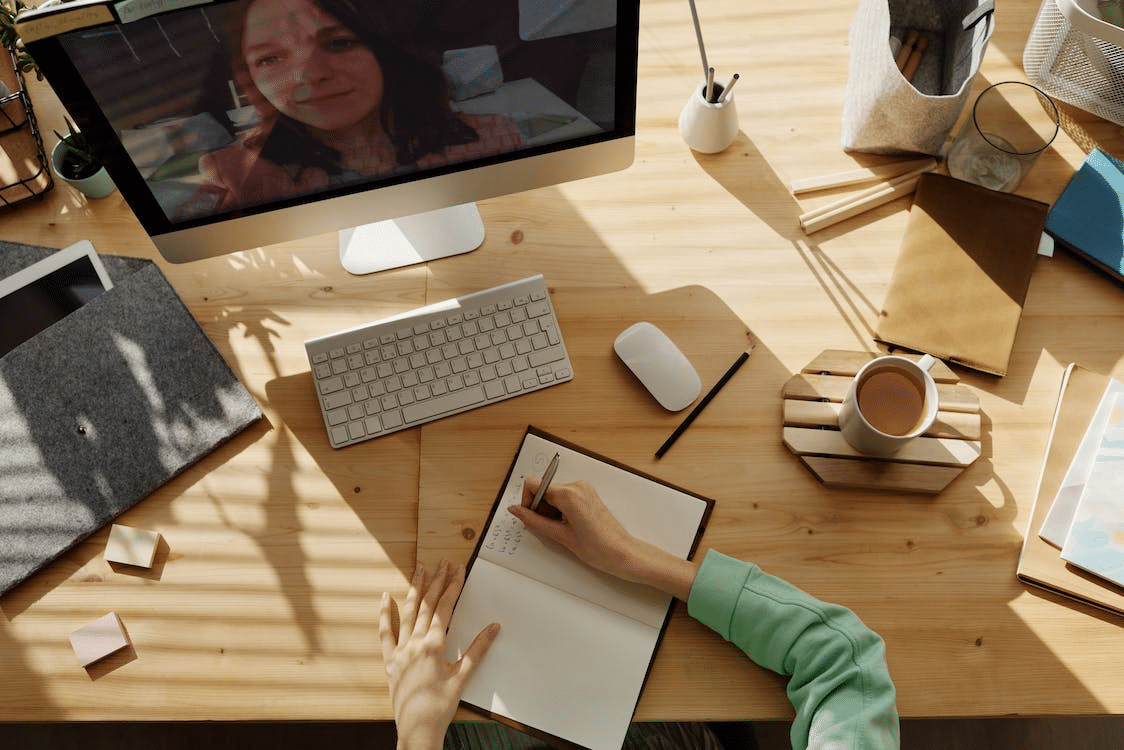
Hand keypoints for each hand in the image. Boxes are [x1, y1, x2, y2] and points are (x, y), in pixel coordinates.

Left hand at [379, 560, 499, 749]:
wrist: (417, 728)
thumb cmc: (440, 706)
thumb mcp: (463, 676)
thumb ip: (478, 649)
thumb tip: (494, 627)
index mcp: (433, 645)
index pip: (445, 607)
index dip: (453, 586)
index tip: (458, 570)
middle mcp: (414, 643)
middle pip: (427, 604)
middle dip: (436, 581)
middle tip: (443, 562)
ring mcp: (400, 651)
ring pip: (407, 612)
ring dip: (415, 589)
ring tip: (420, 569)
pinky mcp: (390, 661)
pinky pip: (385, 633)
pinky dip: (385, 614)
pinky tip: (385, 598)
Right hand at [509, 478, 699, 599]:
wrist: (623, 554)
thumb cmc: (598, 548)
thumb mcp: (560, 536)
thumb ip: (534, 521)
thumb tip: (516, 511)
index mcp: (569, 494)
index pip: (533, 484)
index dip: (527, 501)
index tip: (529, 517)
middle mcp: (577, 486)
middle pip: (543, 489)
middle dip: (539, 508)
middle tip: (548, 529)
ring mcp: (584, 489)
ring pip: (553, 494)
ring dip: (550, 511)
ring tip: (561, 530)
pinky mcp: (588, 495)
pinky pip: (565, 497)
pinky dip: (560, 510)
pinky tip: (567, 527)